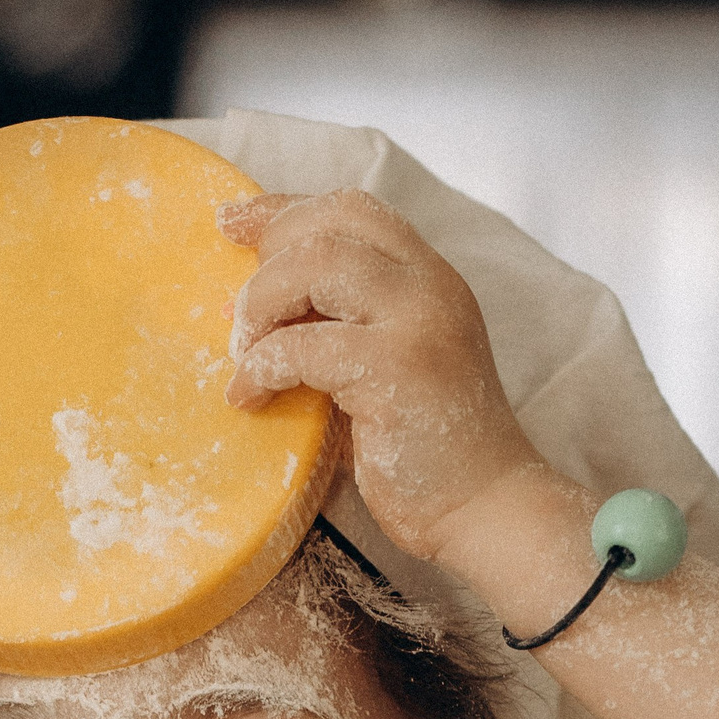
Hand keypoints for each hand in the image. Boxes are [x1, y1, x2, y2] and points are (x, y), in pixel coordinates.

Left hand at [220, 190, 541, 560]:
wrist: (487, 509)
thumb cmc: (427, 452)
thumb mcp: (383, 367)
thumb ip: (337, 326)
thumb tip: (249, 307)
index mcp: (430, 278)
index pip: (353, 209)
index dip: (285, 209)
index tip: (232, 221)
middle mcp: (430, 286)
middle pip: (329, 224)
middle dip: (267, 258)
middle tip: (237, 313)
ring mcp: (418, 322)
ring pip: (316, 264)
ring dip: (262, 305)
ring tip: (244, 354)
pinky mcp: (396, 369)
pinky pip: (302, 345)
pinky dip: (260, 368)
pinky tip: (248, 397)